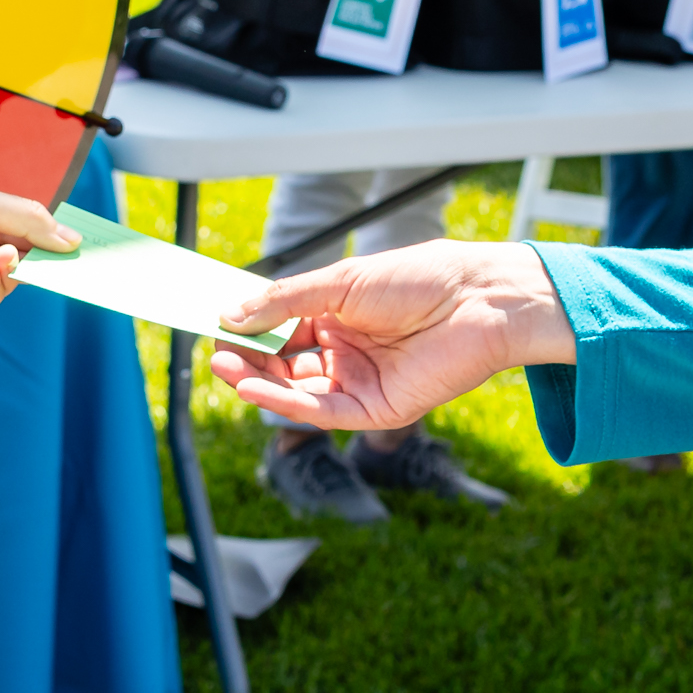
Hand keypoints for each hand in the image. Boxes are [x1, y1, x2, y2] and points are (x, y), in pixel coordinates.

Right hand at [203, 237, 570, 430]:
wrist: (478, 299)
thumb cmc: (419, 279)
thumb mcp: (338, 282)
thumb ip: (284, 302)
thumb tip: (232, 314)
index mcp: (337, 319)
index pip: (280, 331)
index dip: (248, 331)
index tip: (213, 325)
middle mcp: (346, 353)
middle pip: (283, 365)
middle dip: (248, 361)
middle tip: (215, 353)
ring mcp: (360, 383)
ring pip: (297, 391)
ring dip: (258, 382)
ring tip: (225, 367)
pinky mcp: (377, 411)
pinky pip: (322, 412)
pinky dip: (285, 403)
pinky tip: (254, 387)